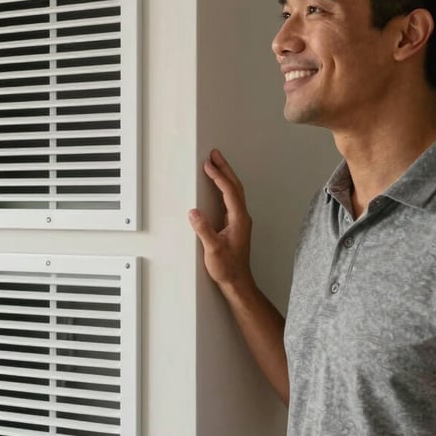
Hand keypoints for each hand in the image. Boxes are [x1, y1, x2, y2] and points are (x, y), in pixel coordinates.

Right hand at [188, 149, 253, 292]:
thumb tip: (193, 212)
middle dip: (225, 169)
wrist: (237, 281)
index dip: (218, 177)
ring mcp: (240, 220)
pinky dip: (224, 187)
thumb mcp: (212, 249)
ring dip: (225, 175)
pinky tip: (218, 184)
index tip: (208, 165)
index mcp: (239, 219)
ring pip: (235, 191)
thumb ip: (203, 230)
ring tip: (215, 163)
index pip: (229, 192)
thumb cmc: (227, 267)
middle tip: (215, 154)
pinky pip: (231, 198)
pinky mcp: (235, 224)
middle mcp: (242, 217)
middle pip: (235, 186)